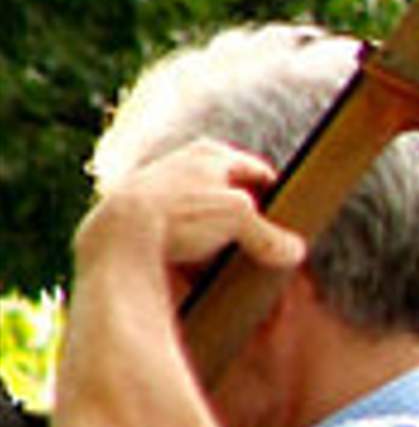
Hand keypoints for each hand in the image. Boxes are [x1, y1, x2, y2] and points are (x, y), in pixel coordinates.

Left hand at [81, 139, 304, 270]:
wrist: (118, 234)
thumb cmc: (180, 214)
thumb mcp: (239, 219)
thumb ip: (270, 235)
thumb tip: (294, 251)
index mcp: (211, 154)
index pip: (257, 173)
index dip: (274, 197)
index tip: (286, 221)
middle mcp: (183, 164)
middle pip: (228, 194)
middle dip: (245, 220)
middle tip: (260, 246)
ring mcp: (158, 191)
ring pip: (202, 216)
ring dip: (217, 238)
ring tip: (229, 264)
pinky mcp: (139, 218)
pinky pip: (177, 237)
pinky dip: (191, 252)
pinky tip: (198, 272)